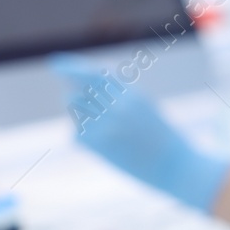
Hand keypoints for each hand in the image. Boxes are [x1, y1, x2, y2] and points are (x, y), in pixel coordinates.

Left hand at [52, 56, 229, 213]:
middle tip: (82, 105)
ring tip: (102, 128)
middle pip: (77, 92)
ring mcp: (105, 126)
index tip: (55, 62)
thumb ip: (119, 93)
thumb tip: (87, 85)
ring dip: (80, 114)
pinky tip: (105, 146)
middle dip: (74, 95)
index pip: (93, 74)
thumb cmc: (161, 137)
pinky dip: (84, 136)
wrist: (174, 166)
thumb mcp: (145, 106)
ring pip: (75, 110)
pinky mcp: (97, 145)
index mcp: (131, 94)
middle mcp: (117, 106)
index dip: (71, 67)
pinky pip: (77, 133)